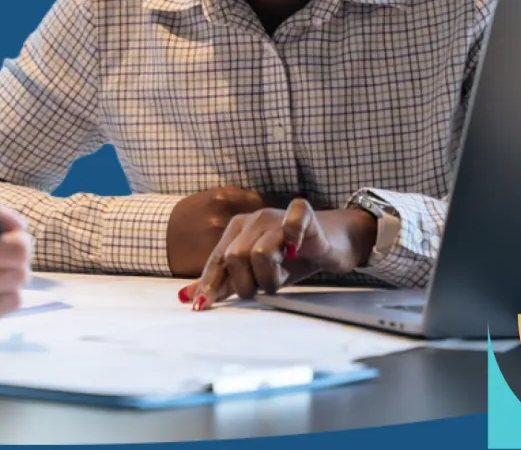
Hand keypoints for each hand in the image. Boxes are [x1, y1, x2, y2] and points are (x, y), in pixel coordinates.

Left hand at [183, 199, 376, 307]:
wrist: (333, 241)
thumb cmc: (292, 259)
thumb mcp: (256, 274)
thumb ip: (225, 284)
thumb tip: (187, 297)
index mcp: (236, 231)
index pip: (217, 260)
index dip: (210, 285)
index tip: (203, 307)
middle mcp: (253, 220)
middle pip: (235, 258)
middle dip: (247, 284)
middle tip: (265, 289)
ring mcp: (276, 215)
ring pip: (260, 252)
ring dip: (271, 277)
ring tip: (282, 278)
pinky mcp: (303, 214)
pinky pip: (292, 222)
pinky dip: (292, 236)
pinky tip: (296, 248)